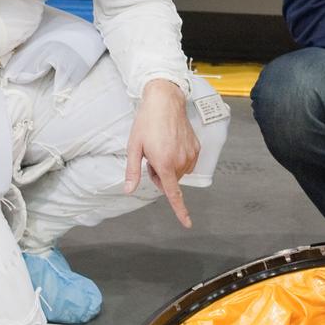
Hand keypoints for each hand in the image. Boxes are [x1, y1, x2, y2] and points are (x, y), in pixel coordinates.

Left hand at [124, 79, 200, 227]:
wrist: (165, 101)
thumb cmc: (147, 122)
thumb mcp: (134, 147)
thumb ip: (132, 171)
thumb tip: (129, 190)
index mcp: (164, 163)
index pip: (173, 193)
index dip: (180, 211)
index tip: (188, 223)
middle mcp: (180, 161)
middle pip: (170, 181)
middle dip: (160, 174)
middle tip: (151, 155)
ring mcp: (190, 154)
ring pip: (178, 172)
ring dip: (169, 166)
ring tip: (161, 146)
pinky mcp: (196, 148)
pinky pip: (187, 163)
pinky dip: (178, 158)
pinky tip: (171, 143)